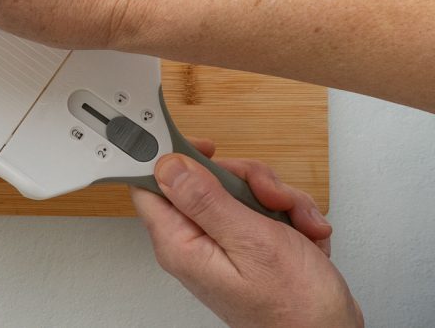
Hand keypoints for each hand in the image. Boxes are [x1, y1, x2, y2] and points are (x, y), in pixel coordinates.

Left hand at [130, 139, 361, 326]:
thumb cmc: (295, 309)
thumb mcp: (252, 242)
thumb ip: (206, 200)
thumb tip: (168, 166)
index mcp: (181, 242)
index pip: (151, 183)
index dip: (173, 156)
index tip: (206, 147)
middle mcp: (195, 242)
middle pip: (205, 178)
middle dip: (248, 180)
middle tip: (271, 198)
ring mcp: (223, 242)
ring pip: (240, 190)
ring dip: (278, 200)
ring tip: (297, 225)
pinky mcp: (248, 245)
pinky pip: (262, 208)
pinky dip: (290, 216)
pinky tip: (303, 235)